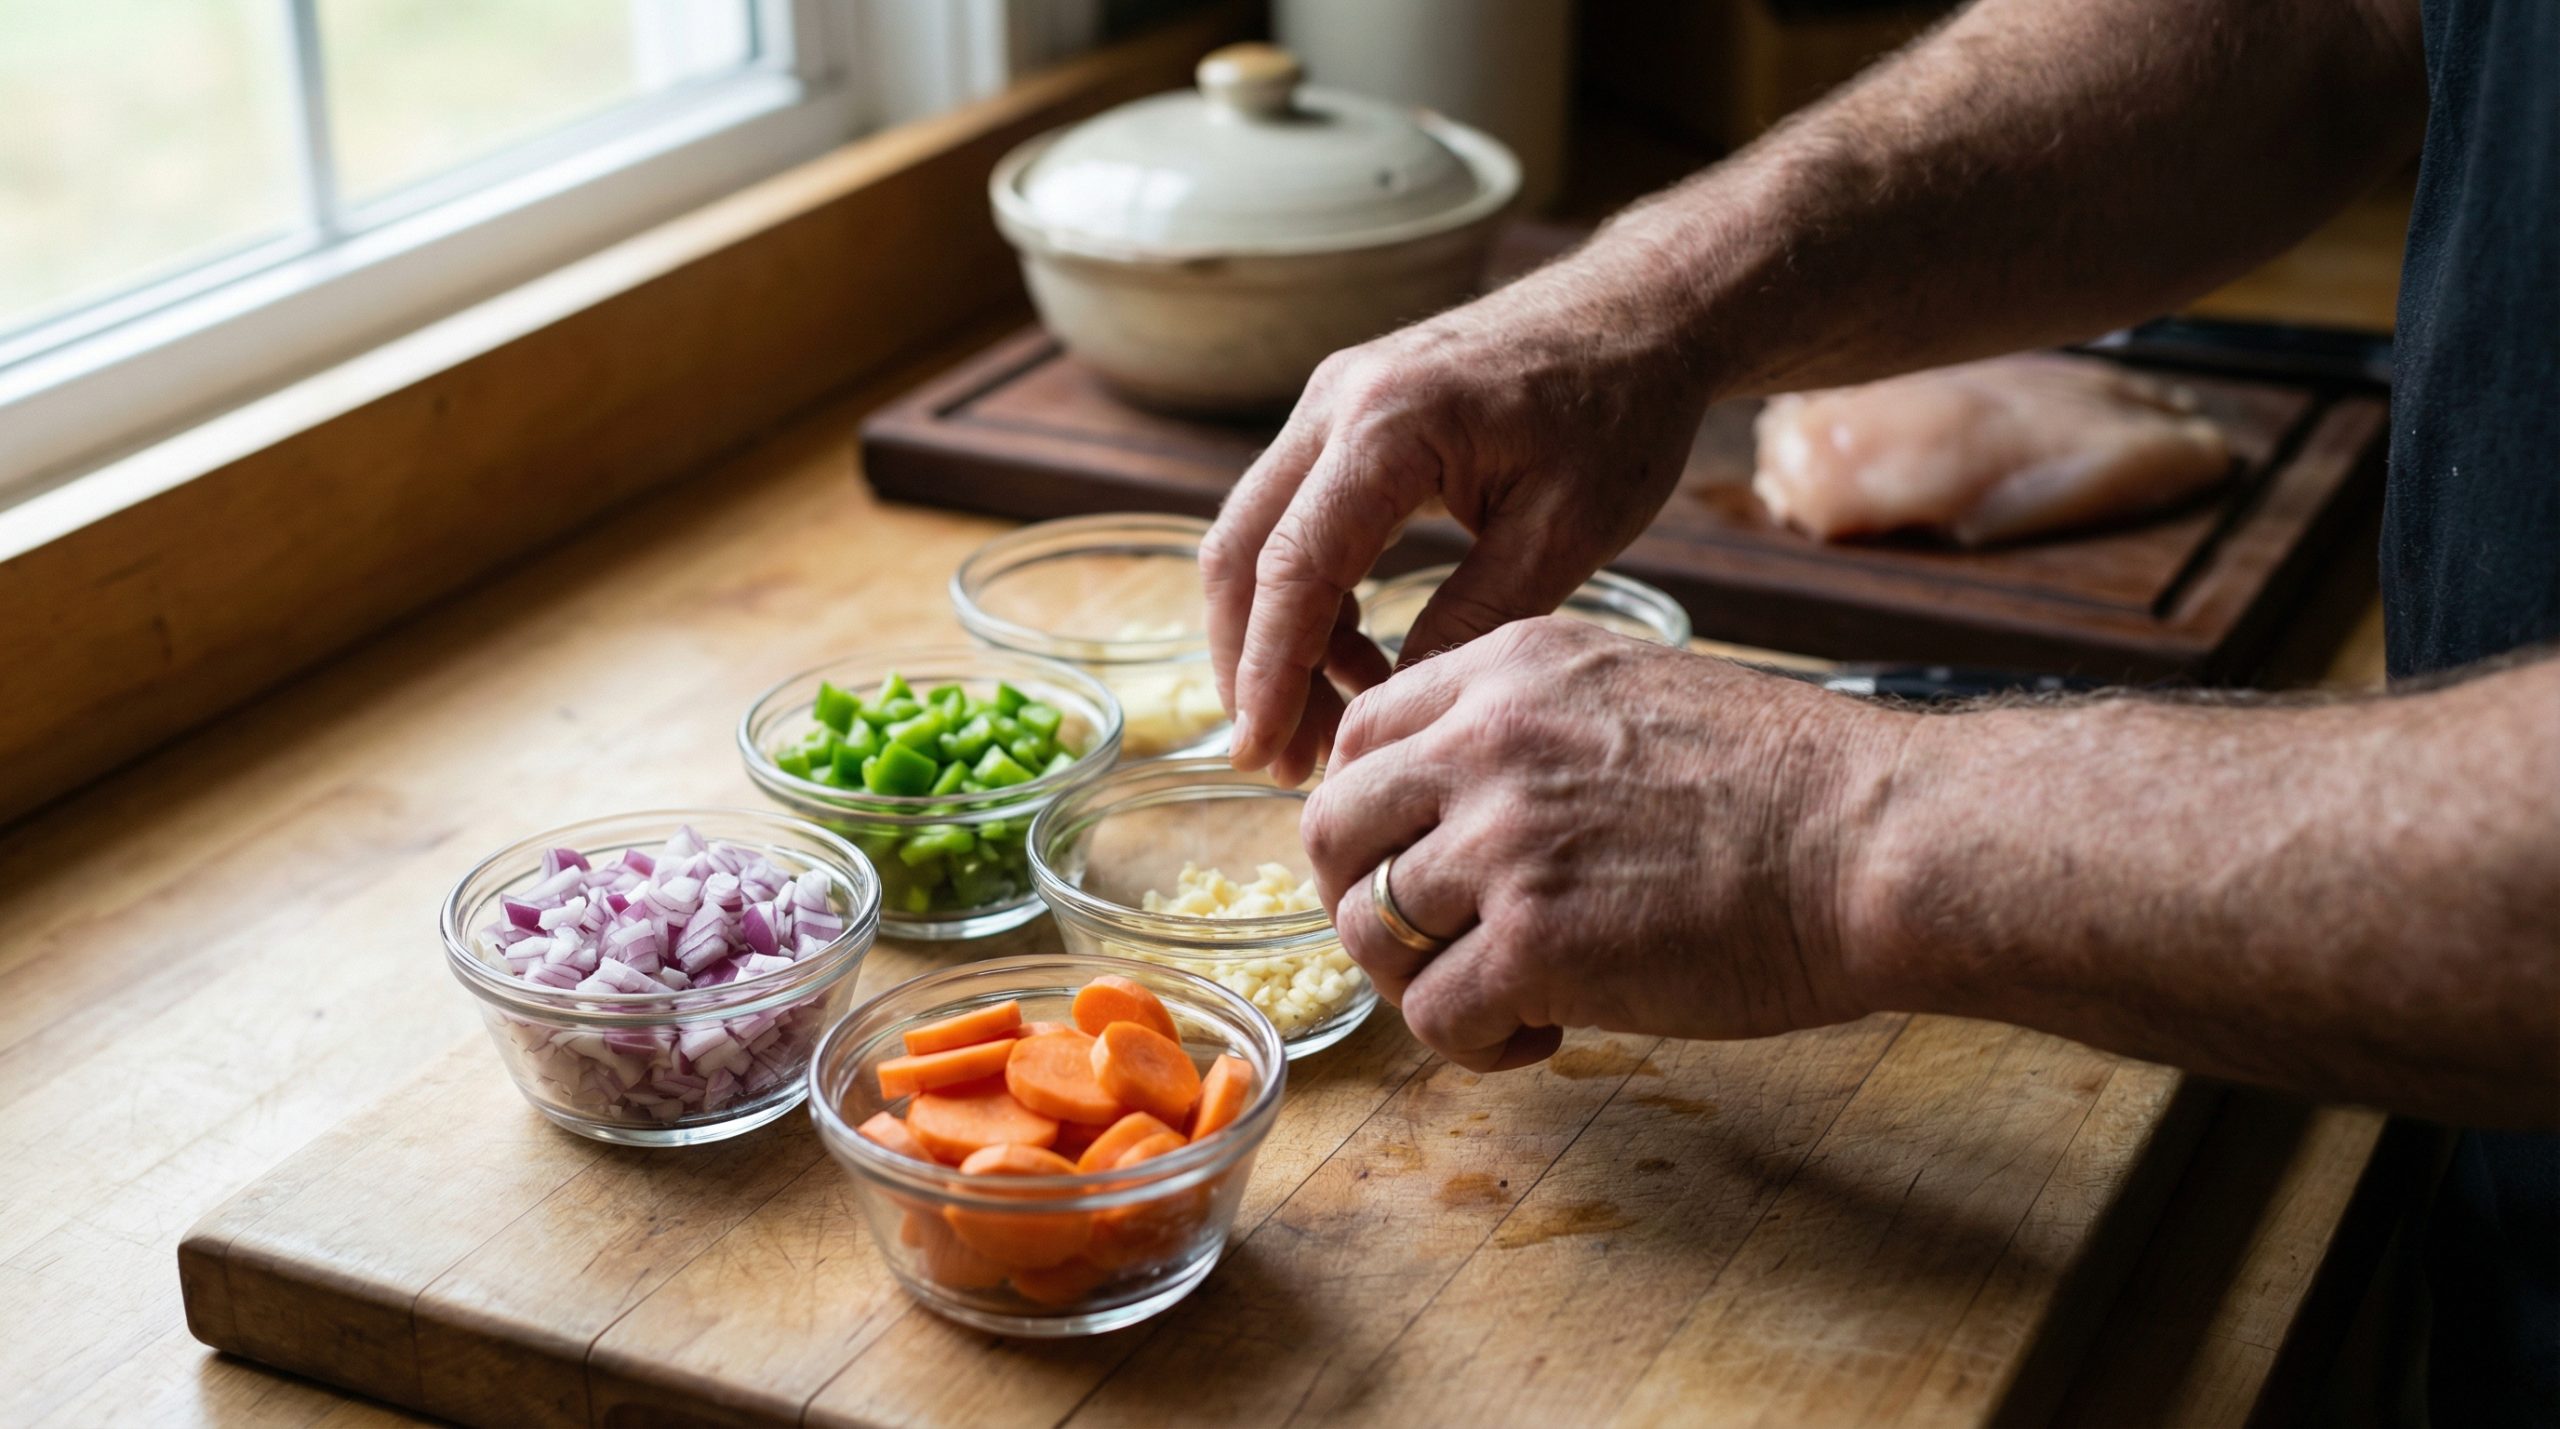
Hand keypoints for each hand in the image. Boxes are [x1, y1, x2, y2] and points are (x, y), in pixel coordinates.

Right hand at [1200, 256, 1714, 784]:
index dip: (1271, 670)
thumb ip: (1475, 618)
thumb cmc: (1619, 411)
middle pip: (1241, 551)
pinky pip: (1292, 517)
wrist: (1637, 312)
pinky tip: (1353, 661)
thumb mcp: (1566, 532)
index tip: (1264, 752)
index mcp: (1390, 423)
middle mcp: (1337, 401)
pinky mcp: (1344, 417)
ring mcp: (1331, 402)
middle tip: (1277, 761)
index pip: (1295, 566)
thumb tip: (1398, 708)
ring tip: (1322, 729)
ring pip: (1254, 537)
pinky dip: (1306, 597)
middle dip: (1247, 665)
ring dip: (1271, 637)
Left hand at [1299, 618, 1903, 1070]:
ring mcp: (1504, 842)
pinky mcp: (1536, 943)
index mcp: (1509, 670)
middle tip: (1427, 944)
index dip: (1368, 815)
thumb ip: (1527, 730)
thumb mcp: (1630, 694)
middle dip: (1361, 899)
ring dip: (1421, 979)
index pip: (1360, 736)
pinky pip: (1433, 1014)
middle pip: (1332, 830)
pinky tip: (1540, 1034)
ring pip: (1370, 929)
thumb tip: (1452, 810)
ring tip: (1502, 995)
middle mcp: (1485, 742)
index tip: (1406, 860)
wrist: (1876, 839)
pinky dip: (1473, 1043)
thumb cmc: (1784, 782)